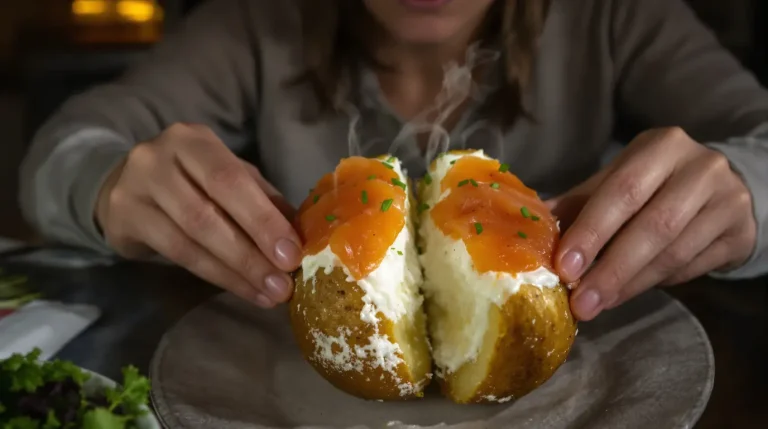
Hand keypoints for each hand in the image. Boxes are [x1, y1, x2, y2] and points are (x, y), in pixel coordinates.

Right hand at [95, 123, 301, 307]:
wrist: (119, 187)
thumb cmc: (188, 183)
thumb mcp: (226, 179)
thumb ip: (262, 199)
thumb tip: (301, 233)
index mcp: (195, 141)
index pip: (232, 179)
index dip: (263, 218)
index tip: (292, 253)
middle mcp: (159, 157)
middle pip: (209, 210)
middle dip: (251, 251)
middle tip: (284, 282)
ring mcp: (136, 188)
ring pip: (192, 237)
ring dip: (236, 271)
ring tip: (269, 293)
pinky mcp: (123, 219)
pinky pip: (176, 254)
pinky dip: (215, 275)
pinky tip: (242, 289)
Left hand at [547, 127, 756, 320]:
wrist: (721, 188)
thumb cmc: (655, 185)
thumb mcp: (619, 181)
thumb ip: (580, 203)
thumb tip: (531, 231)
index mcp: (661, 146)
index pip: (622, 190)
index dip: (592, 230)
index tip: (565, 266)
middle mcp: (701, 167)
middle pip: (653, 226)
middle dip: (611, 268)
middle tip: (581, 302)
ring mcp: (728, 200)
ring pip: (673, 252)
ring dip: (630, 284)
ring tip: (598, 304)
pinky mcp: (740, 232)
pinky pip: (692, 267)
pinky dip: (656, 283)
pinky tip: (628, 293)